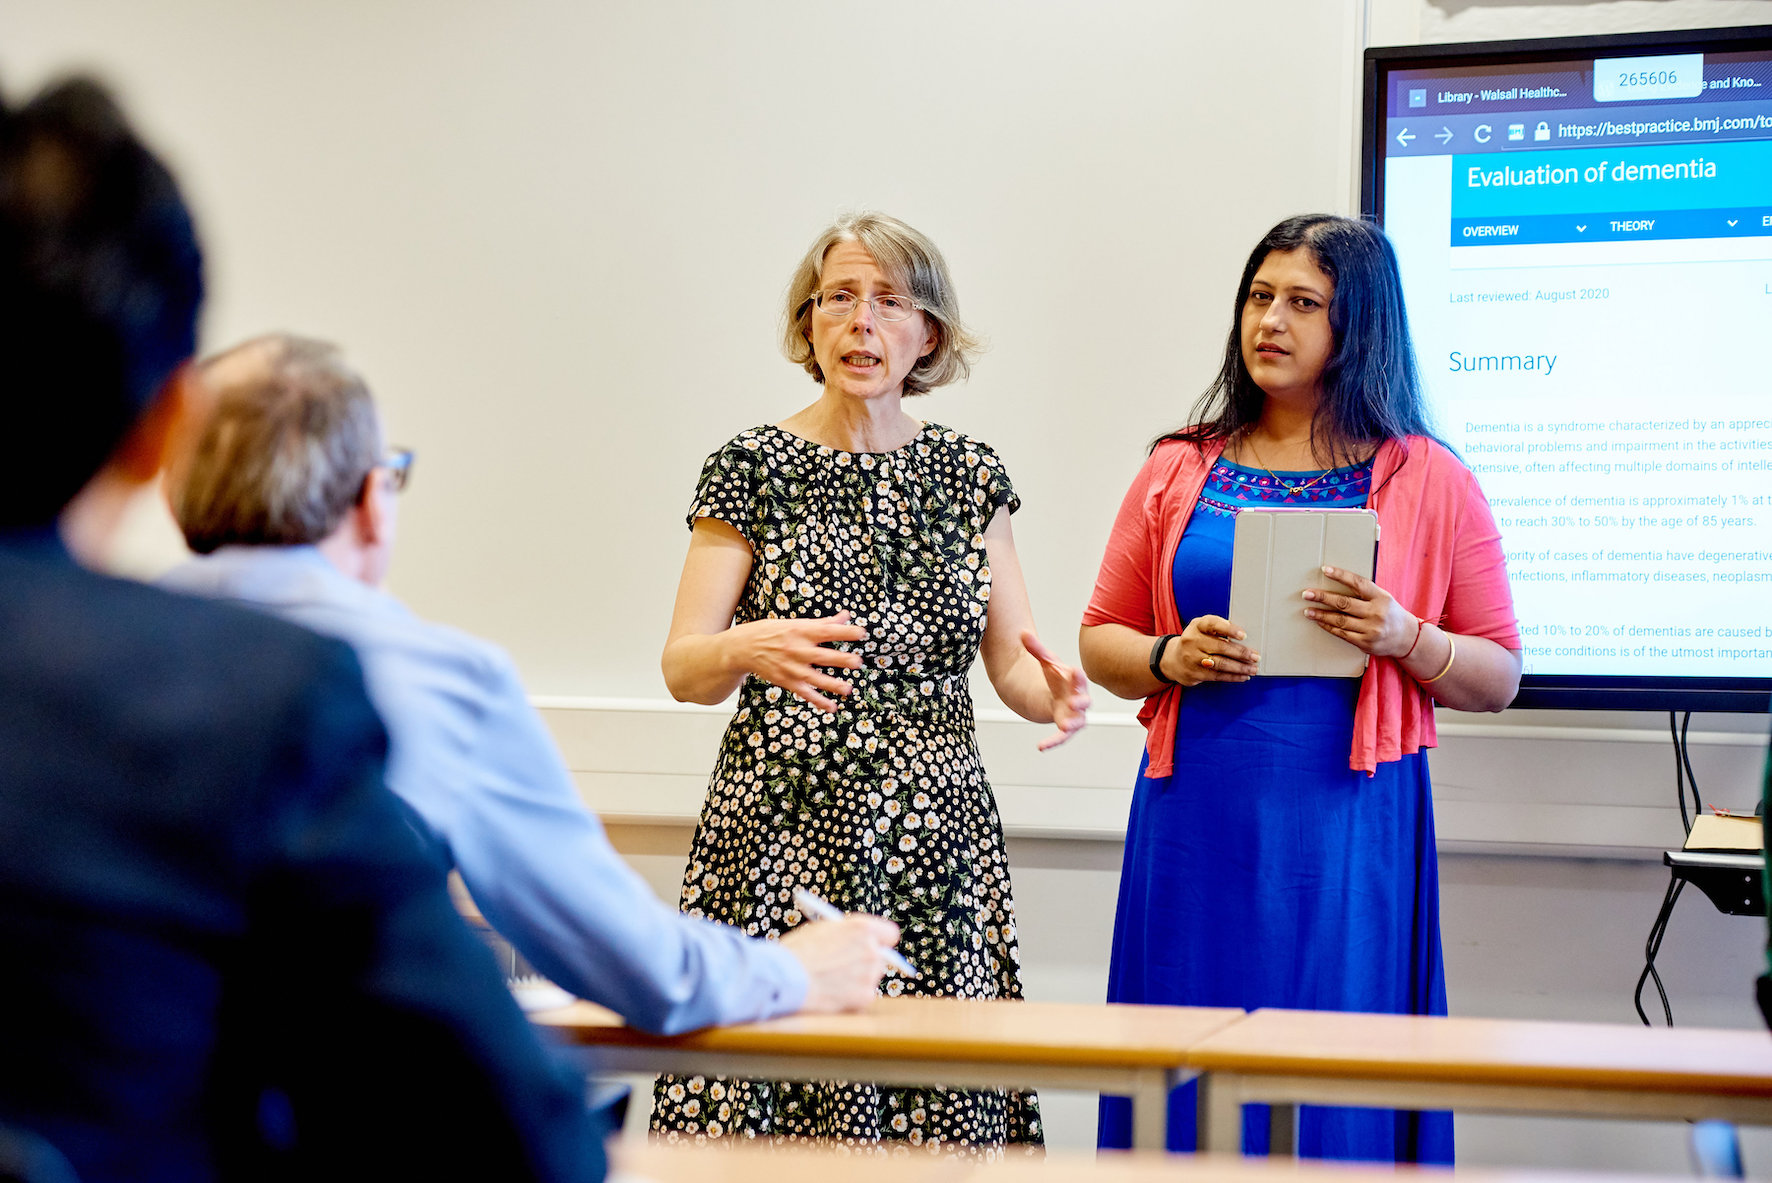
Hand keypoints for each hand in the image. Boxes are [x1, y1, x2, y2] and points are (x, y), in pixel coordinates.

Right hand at [731, 610, 866, 711]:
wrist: (742, 648)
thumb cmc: (770, 632)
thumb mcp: (795, 623)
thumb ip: (822, 623)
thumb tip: (846, 616)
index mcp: (800, 631)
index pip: (826, 630)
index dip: (844, 632)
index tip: (861, 633)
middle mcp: (797, 649)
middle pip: (822, 655)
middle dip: (841, 659)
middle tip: (858, 662)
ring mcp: (791, 667)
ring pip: (814, 678)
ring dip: (832, 684)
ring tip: (848, 689)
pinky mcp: (786, 681)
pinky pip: (805, 693)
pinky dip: (818, 701)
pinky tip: (832, 707)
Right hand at [779, 912, 900, 1012]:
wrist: (784, 978)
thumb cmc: (796, 952)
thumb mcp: (822, 930)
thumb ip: (843, 935)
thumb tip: (852, 941)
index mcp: (862, 928)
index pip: (890, 933)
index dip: (881, 940)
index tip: (874, 945)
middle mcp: (872, 951)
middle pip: (881, 958)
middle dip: (867, 963)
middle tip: (850, 968)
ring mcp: (870, 976)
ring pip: (870, 979)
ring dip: (857, 981)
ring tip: (831, 982)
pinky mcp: (864, 998)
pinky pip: (862, 997)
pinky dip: (850, 999)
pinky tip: (830, 995)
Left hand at [1021, 630, 1089, 750]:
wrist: (1053, 694)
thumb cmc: (1055, 677)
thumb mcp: (1045, 661)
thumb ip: (1035, 648)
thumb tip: (1022, 632)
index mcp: (1075, 681)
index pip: (1079, 677)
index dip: (1077, 676)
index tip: (1074, 671)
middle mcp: (1078, 698)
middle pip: (1084, 701)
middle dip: (1082, 702)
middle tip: (1076, 703)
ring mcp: (1074, 715)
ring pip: (1078, 722)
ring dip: (1073, 724)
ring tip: (1065, 727)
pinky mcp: (1065, 728)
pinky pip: (1061, 737)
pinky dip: (1053, 742)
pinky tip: (1041, 747)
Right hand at [1163, 615, 1257, 684]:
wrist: (1173, 660)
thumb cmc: (1196, 642)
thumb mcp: (1202, 630)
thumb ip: (1219, 630)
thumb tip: (1247, 640)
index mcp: (1197, 626)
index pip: (1213, 624)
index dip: (1229, 629)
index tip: (1244, 635)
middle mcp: (1192, 640)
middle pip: (1221, 647)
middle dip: (1241, 653)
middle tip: (1256, 656)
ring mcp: (1192, 658)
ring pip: (1221, 663)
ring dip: (1240, 667)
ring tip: (1253, 668)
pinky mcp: (1194, 673)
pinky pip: (1218, 676)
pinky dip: (1233, 676)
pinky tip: (1243, 676)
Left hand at [1302, 566, 1415, 655]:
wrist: (1407, 638)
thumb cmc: (1391, 614)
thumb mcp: (1383, 598)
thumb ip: (1365, 592)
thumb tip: (1337, 581)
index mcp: (1381, 597)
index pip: (1358, 583)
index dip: (1341, 575)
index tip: (1326, 570)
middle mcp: (1376, 613)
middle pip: (1344, 603)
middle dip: (1322, 598)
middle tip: (1307, 594)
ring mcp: (1371, 630)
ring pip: (1340, 620)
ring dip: (1321, 615)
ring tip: (1308, 610)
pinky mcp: (1365, 643)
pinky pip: (1342, 634)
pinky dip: (1328, 627)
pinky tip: (1319, 622)